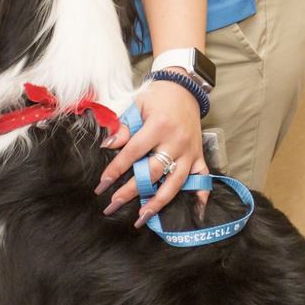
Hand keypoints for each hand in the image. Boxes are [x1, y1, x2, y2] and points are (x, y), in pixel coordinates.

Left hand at [96, 78, 208, 225]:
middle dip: (131, 191)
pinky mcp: (198, 156)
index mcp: (158, 127)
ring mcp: (189, 151)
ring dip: (159, 201)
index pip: (132, 153)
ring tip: (144, 216)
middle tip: (114, 205)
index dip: (115, 170)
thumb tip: (108, 146)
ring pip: (175, 182)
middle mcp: (176, 141)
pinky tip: (195, 212)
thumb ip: (123, 127)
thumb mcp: (137, 105)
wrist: (184, 89)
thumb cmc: (157, 97)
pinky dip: (200, 196)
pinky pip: (202, 178)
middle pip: (152, 172)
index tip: (102, 185)